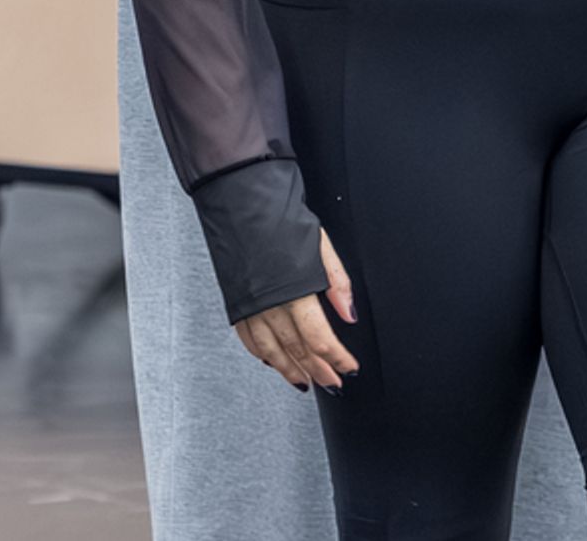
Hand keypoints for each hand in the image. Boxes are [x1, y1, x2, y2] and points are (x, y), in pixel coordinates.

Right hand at [235, 230, 358, 392]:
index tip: (349, 368)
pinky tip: (273, 361)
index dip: (337, 359)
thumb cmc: (280, 219)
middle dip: (318, 371)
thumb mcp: (321, 245)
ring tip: (305, 382)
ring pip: (272, 353)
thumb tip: (349, 313)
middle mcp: (270, 306)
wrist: (242, 203)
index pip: (320, 339)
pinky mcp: (236, 305)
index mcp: (295, 292)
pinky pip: (250, 341)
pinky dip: (263, 356)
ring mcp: (251, 308)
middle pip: (298, 351)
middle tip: (332, 383)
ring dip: (290, 371)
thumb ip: (338, 282)